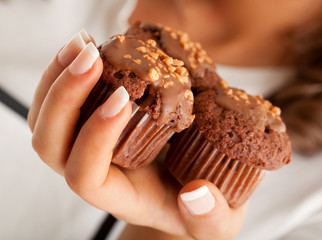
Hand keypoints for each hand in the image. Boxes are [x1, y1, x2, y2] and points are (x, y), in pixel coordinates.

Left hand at [28, 29, 246, 239]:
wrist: (181, 196)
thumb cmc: (194, 211)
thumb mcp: (214, 224)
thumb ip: (209, 219)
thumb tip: (197, 194)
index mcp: (121, 198)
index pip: (85, 176)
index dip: (95, 137)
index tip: (126, 99)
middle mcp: (95, 174)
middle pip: (51, 144)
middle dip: (65, 97)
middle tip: (92, 58)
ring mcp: (88, 149)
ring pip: (47, 121)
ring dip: (59, 78)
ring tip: (84, 44)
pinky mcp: (92, 129)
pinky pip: (64, 104)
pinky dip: (68, 72)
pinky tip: (88, 48)